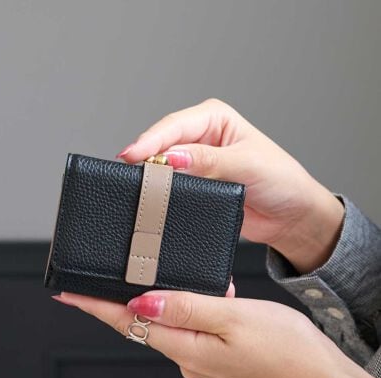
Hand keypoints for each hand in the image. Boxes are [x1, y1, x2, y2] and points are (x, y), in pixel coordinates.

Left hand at [53, 290, 380, 377]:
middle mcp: (188, 359)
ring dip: (156, 304)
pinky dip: (181, 312)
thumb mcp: (233, 318)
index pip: (128, 321)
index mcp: (186, 348)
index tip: (66, 293)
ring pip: (166, 325)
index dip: (94, 306)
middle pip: (141, 324)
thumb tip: (142, 300)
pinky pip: (186, 331)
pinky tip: (192, 300)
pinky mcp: (215, 360)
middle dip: (121, 302)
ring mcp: (201, 363)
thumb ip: (185, 308)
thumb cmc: (286, 349)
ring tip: (150, 282)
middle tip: (102, 280)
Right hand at [117, 99, 343, 273]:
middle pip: (164, 143)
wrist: (290, 216)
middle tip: (130, 173)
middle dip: (147, 157)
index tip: (132, 155)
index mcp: (216, 119)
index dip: (152, 140)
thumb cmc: (281, 181)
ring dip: (152, 175)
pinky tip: (153, 196)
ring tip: (137, 185)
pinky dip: (162, 190)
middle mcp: (203, 137)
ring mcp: (197, 162)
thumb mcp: (246, 164)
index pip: (176, 126)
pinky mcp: (196, 184)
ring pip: (164, 164)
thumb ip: (208, 161)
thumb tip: (172, 157)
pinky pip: (172, 185)